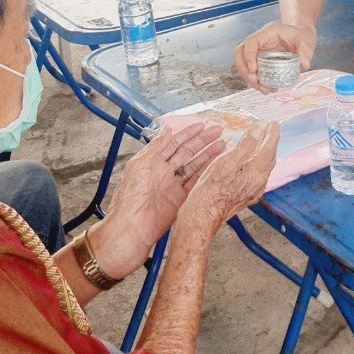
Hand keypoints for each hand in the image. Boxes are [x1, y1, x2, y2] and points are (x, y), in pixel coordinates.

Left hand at [92, 123, 226, 278]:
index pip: (174, 143)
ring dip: (208, 155)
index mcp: (153, 162)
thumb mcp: (140, 166)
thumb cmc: (130, 198)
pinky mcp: (181, 200)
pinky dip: (207, 173)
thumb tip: (167, 129)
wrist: (131, 228)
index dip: (189, 134)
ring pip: (195, 166)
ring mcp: (173, 186)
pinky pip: (196, 183)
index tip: (202, 125)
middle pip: (187, 153)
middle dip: (203, 142)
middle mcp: (164, 172)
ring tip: (223, 145)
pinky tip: (216, 164)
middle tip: (218, 132)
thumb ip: (156, 147)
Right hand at [183, 121, 279, 226]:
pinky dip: (258, 162)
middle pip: (270, 157)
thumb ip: (246, 144)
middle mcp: (260, 181)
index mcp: (257, 171)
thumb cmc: (212, 188)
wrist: (204, 215)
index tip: (273, 123)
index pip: (269, 147)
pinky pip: (258, 174)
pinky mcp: (248, 196)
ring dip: (265, 152)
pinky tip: (250, 160)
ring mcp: (255, 190)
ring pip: (265, 167)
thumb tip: (260, 128)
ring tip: (261, 141)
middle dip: (270, 141)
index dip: (272, 133)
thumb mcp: (227, 160)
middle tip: (269, 129)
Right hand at [234, 22, 316, 91]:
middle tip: (254, 81)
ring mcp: (257, 51)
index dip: (248, 55)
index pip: (251, 42)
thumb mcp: (306, 40)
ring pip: (243, 64)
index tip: (253, 70)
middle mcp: (259, 41)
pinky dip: (256, 81)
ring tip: (264, 90)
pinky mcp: (259, 60)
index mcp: (268, 33)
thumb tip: (304, 64)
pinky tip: (266, 89)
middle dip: (243, 68)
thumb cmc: (302, 36)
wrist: (301, 36)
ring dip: (249, 78)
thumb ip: (306, 50)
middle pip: (240, 52)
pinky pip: (251, 71)